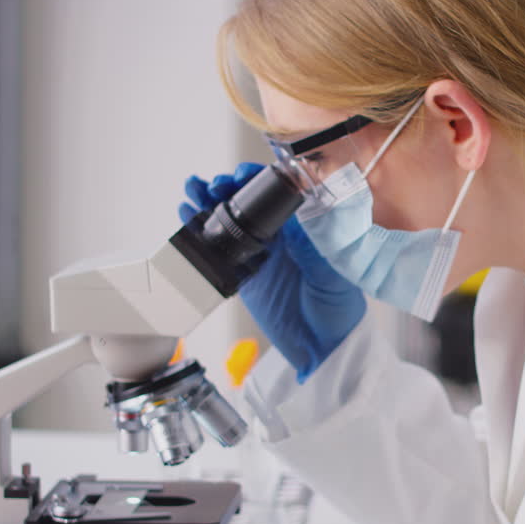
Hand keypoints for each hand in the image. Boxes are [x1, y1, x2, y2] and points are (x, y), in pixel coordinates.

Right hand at [181, 163, 365, 381]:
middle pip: (247, 200)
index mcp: (303, 229)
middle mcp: (279, 235)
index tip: (243, 175)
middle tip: (214, 185)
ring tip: (193, 190)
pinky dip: (199, 229)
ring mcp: (258, 253)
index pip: (277, 193)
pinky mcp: (241, 274)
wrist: (322, 347)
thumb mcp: (331, 272)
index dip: (257, 179)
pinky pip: (217, 248)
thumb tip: (298, 215)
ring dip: (208, 201)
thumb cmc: (338, 308)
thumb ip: (314, 246)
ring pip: (228, 219)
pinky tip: (186, 214)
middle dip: (227, 186)